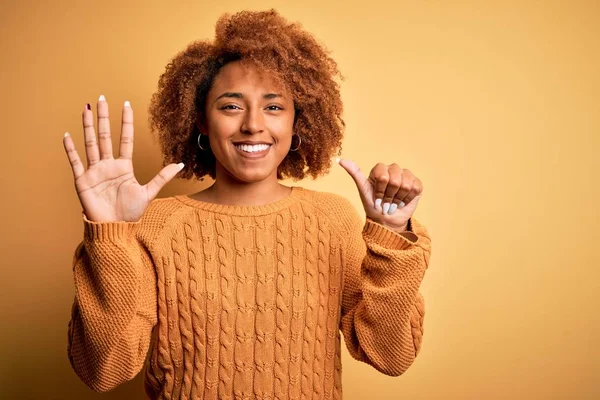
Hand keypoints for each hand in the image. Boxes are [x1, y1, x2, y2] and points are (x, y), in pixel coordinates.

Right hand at [62, 96, 183, 222]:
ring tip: (86, 109)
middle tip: (102, 98)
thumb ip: (163, 177)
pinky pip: (76, 162)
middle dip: (104, 117)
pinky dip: (71, 149)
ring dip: (88, 126)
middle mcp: (108, 165)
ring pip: (91, 143)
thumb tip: (181, 164)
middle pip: (106, 136)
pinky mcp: (83, 181)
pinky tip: (67, 135)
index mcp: (124, 167)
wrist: (114, 228)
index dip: (126, 122)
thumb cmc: (130, 213)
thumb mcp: (149, 192)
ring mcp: (95, 171)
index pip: (125, 139)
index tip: (126, 104)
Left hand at [337, 158, 422, 231]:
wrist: (386, 220)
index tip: (376, 198)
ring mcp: (406, 176)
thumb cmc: (373, 205)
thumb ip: (354, 173)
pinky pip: (416, 188)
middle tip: (385, 203)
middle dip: (389, 196)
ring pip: (406, 184)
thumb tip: (340, 160)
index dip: (380, 191)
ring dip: (398, 199)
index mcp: (380, 169)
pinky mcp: (416, 184)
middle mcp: (393, 169)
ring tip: (394, 203)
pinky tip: (403, 202)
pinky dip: (408, 199)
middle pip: (395, 180)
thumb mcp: (362, 190)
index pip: (382, 176)